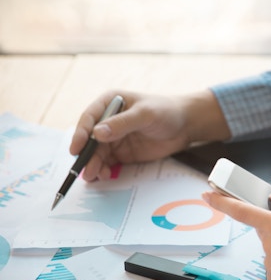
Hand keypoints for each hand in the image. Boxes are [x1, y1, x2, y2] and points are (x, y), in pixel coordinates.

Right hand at [70, 89, 229, 180]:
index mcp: (109, 103)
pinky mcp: (121, 153)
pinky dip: (103, 170)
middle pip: (90, 139)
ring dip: (93, 165)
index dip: (81, 133)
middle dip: (86, 155)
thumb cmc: (166, 111)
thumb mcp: (145, 114)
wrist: (185, 125)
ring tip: (93, 176)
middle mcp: (107, 121)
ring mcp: (114, 138)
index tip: (76, 148)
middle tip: (84, 169)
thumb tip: (97, 133)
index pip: (89, 118)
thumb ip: (122, 123)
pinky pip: (107, 163)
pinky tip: (103, 176)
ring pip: (97, 153)